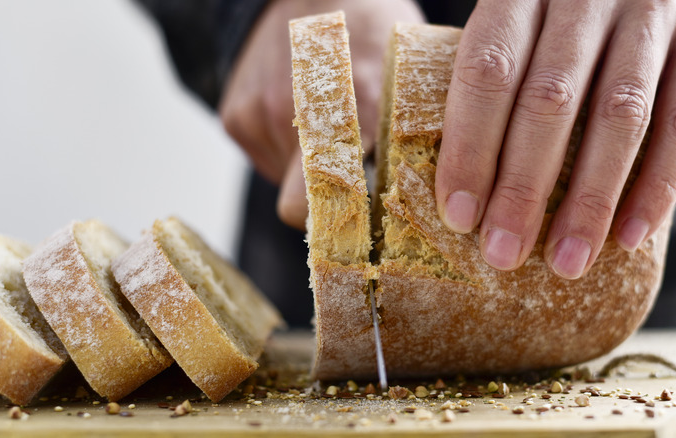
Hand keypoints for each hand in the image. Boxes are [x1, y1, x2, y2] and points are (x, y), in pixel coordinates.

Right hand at [219, 0, 423, 229]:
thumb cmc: (373, 33)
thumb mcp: (411, 77)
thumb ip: (419, 136)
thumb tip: (441, 197)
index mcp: (356, 107)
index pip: (335, 200)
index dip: (345, 226)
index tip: (364, 232)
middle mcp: (297, 114)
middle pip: (300, 207)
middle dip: (324, 206)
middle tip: (351, 185)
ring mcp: (259, 114)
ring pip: (282, 186)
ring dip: (306, 173)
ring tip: (328, 131)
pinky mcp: (234, 116)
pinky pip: (265, 161)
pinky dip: (284, 152)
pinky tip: (302, 117)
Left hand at [435, 0, 675, 278]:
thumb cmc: (548, 25)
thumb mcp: (510, 32)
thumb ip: (488, 87)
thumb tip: (453, 191)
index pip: (488, 70)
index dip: (471, 148)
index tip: (460, 216)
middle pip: (551, 99)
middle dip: (524, 187)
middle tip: (504, 252)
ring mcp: (651, 9)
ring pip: (620, 115)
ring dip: (591, 199)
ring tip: (566, 261)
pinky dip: (658, 184)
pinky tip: (629, 236)